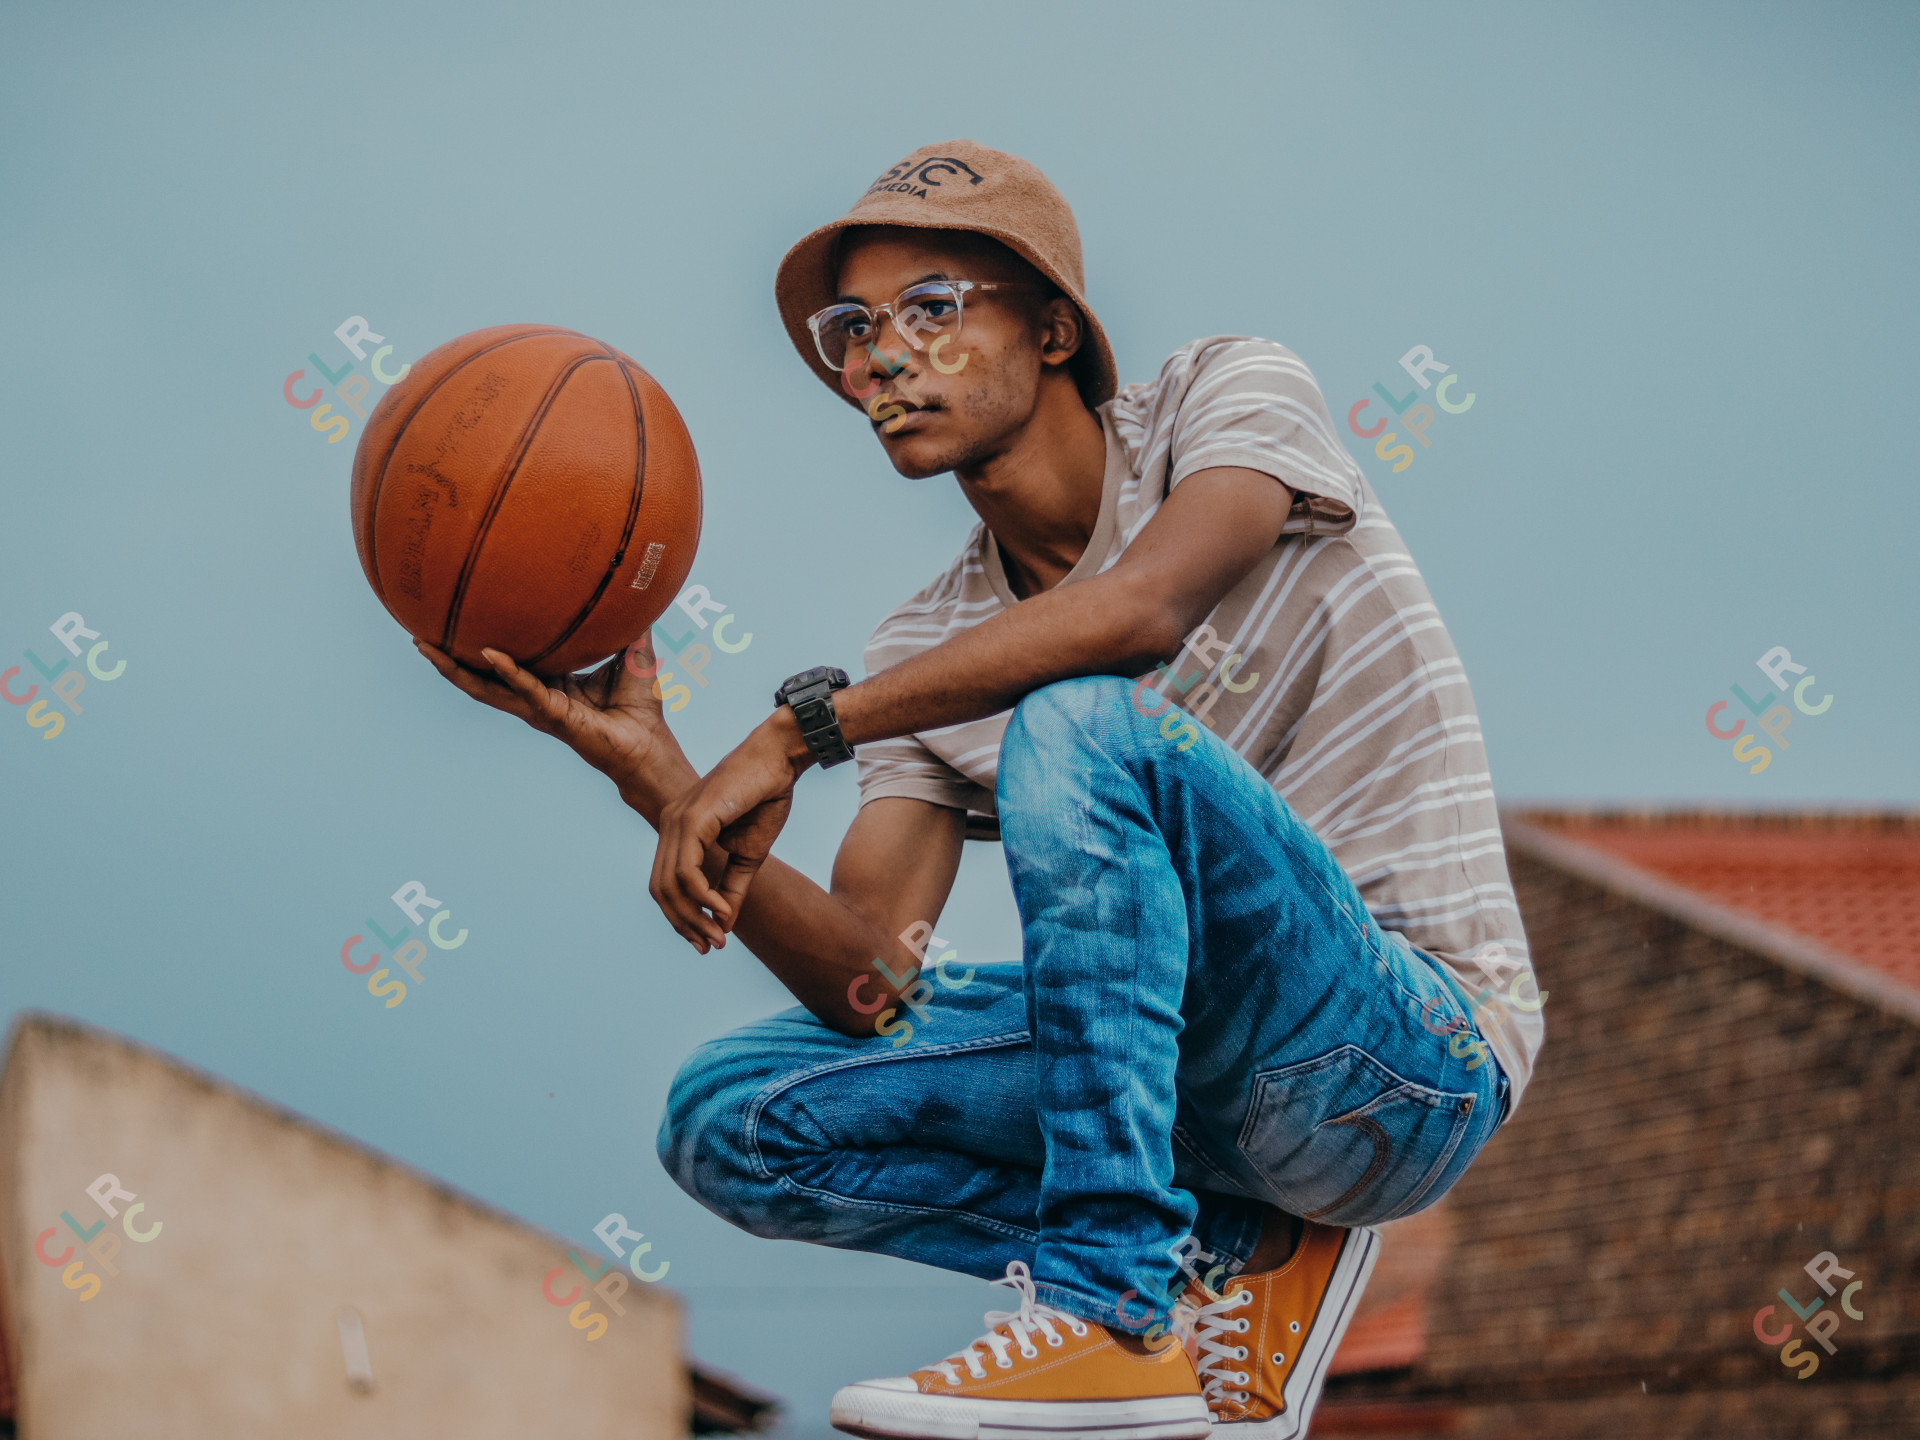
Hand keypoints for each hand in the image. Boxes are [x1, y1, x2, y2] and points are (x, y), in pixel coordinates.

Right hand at [414, 633, 673, 799]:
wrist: (650, 747)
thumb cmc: (640, 709)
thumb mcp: (632, 655)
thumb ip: (629, 626)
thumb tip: (637, 588)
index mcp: (548, 685)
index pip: (504, 664)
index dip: (477, 647)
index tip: (455, 623)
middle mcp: (536, 698)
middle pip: (480, 678)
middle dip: (448, 660)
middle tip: (418, 636)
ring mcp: (540, 710)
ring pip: (487, 689)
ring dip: (456, 670)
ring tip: (428, 648)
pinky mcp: (554, 716)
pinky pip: (526, 690)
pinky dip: (508, 672)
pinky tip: (489, 654)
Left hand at [650, 713, 809, 951]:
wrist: (780, 759)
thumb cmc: (766, 798)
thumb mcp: (748, 854)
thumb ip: (731, 887)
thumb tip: (721, 923)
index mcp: (678, 831)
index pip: (664, 885)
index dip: (681, 918)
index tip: (707, 942)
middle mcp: (669, 824)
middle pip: (660, 890)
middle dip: (684, 924)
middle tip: (711, 947)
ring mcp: (677, 820)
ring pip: (670, 885)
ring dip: (694, 917)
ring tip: (718, 935)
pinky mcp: (693, 819)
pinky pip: (687, 871)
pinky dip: (702, 897)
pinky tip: (721, 909)